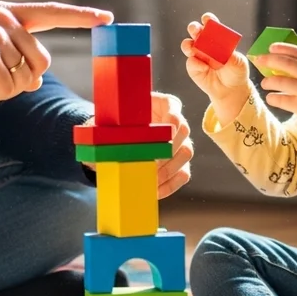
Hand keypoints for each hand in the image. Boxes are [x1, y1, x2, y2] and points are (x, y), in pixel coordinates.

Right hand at [0, 1, 112, 102]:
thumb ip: (12, 55)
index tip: (107, 18)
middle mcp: (5, 19)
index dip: (81, 16)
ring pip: (23, 81)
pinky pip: (4, 91)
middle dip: (17, 80)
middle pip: (41, 64)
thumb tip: (35, 80)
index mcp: (6, 13)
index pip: (51, 12)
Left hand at [78, 93, 192, 198]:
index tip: (165, 132)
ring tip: (148, 178)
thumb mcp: (110, 122)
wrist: (115, 141)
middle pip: (183, 132)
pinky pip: (183, 174)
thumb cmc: (114, 126)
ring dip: (167, 169)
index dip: (172, 121)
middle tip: (150, 162)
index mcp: (162, 104)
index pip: (174, 107)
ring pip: (186, 153)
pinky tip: (154, 191)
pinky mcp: (180, 162)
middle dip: (167, 150)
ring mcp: (181, 142)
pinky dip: (170, 185)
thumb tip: (111, 140)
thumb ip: (113, 127)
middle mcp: (176, 122)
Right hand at [181, 13, 252, 123]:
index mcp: (217, 38)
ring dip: (188, 44)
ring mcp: (197, 55)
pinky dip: (196, 63)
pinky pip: (190, 62)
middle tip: (196, 31)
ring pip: (187, 44)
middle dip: (194, 28)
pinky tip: (205, 68)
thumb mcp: (238, 61)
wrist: (231, 90)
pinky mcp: (193, 67)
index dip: (208, 20)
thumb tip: (220, 50)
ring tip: (193, 49)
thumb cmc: (236, 71)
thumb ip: (230, 54)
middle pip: (195, 30)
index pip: (211, 25)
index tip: (207, 19)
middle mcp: (205, 43)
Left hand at [254, 42, 296, 145]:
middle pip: (286, 63)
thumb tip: (287, 67)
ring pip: (280, 81)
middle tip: (259, 60)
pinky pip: (281, 99)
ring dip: (269, 81)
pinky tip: (272, 98)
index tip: (271, 47)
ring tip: (266, 83)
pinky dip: (273, 98)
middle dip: (269, 59)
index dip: (284, 48)